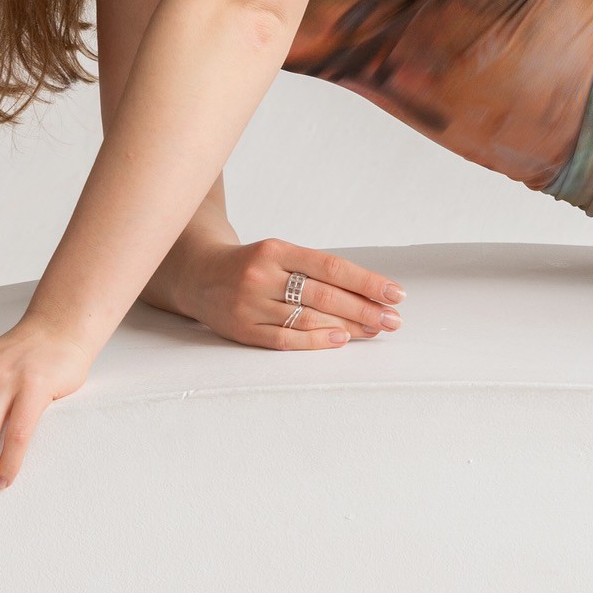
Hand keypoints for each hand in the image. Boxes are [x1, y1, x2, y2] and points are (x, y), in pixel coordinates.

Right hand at [182, 237, 406, 349]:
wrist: (197, 274)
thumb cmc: (251, 264)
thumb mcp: (279, 254)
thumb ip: (316, 270)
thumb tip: (367, 293)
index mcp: (275, 250)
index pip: (330, 266)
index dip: (366, 281)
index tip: (395, 294)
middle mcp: (261, 276)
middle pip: (323, 295)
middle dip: (364, 309)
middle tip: (393, 319)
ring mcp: (249, 305)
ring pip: (307, 319)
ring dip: (347, 327)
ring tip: (374, 329)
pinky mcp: (242, 330)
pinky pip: (284, 339)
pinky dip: (315, 341)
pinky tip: (340, 340)